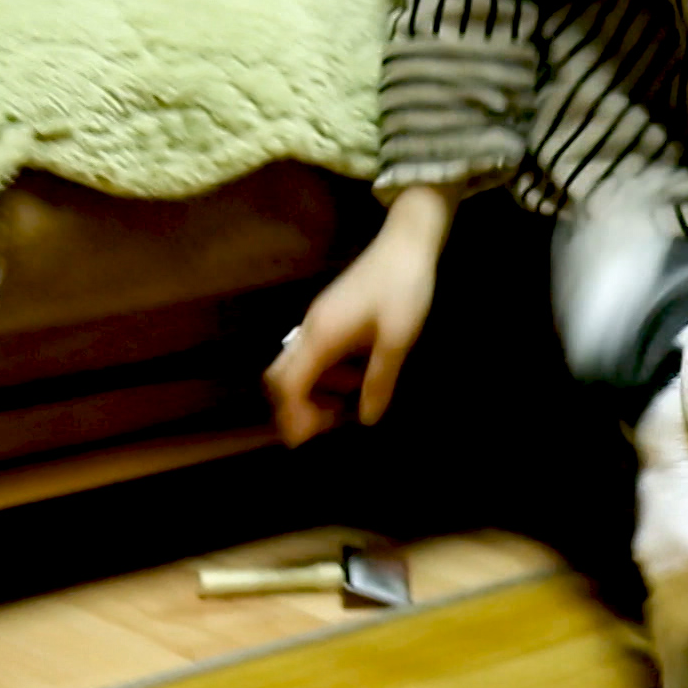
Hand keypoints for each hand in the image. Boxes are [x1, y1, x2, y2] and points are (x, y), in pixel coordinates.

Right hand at [263, 184, 459, 446]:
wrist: (406, 244)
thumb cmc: (405, 289)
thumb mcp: (398, 340)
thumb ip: (380, 381)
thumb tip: (367, 420)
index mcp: (321, 336)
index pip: (287, 385)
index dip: (290, 416)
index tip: (303, 443)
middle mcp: (310, 329)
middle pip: (281, 376)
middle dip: (294, 407)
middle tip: (324, 429)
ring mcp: (318, 320)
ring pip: (297, 366)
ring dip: (314, 392)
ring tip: (349, 406)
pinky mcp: (330, 316)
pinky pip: (315, 353)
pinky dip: (327, 374)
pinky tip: (357, 379)